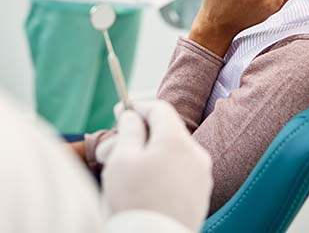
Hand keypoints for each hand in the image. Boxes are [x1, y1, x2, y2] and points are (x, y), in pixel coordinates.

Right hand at [102, 101, 212, 231]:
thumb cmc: (135, 201)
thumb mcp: (122, 158)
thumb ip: (128, 130)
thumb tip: (133, 117)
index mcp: (177, 141)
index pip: (160, 109)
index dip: (137, 107)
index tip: (120, 111)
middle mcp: (196, 156)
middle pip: (164, 134)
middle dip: (135, 139)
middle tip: (107, 153)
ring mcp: (201, 178)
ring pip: (170, 155)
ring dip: (145, 157)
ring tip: (120, 173)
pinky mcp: (200, 198)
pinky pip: (177, 175)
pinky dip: (159, 173)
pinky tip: (140, 188)